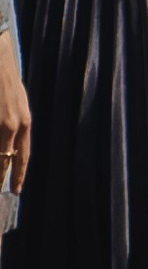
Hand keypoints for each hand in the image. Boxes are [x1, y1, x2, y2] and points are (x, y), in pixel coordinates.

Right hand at [0, 38, 29, 198]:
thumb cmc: (4, 78)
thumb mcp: (16, 102)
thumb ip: (14, 123)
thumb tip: (9, 144)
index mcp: (24, 121)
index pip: (23, 155)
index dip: (19, 174)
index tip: (16, 190)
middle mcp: (13, 124)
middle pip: (5, 159)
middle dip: (1, 177)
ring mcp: (0, 122)